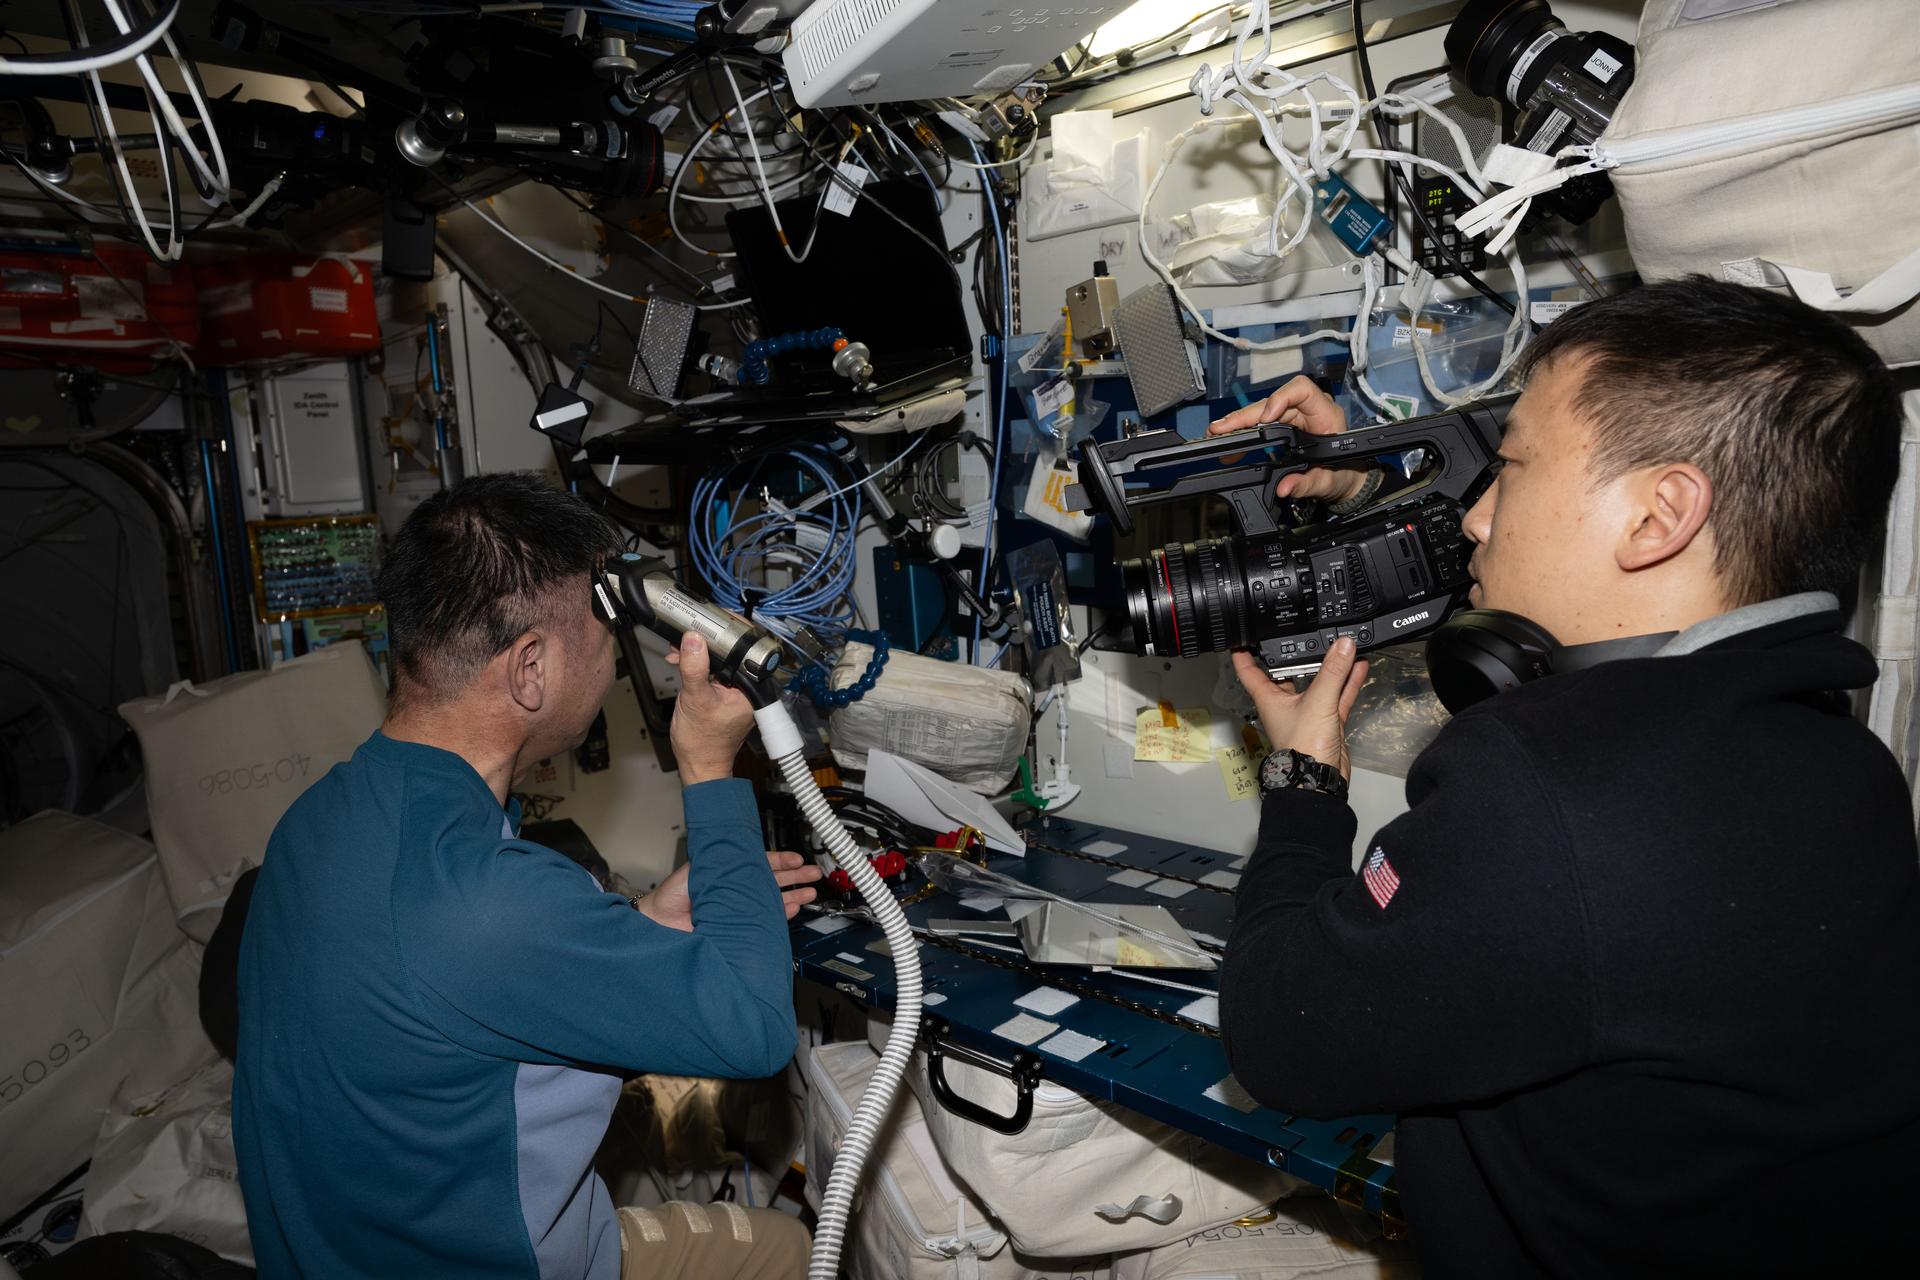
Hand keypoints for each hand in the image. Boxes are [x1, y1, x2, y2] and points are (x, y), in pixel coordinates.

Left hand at [636, 851, 823, 931]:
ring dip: (793, 895)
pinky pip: (766, 919)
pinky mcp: (740, 926)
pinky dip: (781, 914)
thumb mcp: (702, 870)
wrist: (662, 923)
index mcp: (730, 871)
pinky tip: (792, 909)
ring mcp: (739, 908)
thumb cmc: (673, 895)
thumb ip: (725, 863)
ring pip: (773, 900)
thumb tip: (746, 853)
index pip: (762, 863)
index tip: (798, 859)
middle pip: (773, 880)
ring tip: (810, 892)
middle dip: (796, 876)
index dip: (781, 861)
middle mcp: (737, 889)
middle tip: (814, 874)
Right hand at [666, 633, 753, 784]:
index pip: (749, 645)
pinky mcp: (723, 690)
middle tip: (693, 628)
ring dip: (700, 649)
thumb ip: (695, 668)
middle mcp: (748, 685)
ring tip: (680, 647)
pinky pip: (713, 667)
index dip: (732, 627)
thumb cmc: (703, 742)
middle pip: (734, 648)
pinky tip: (680, 658)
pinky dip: (697, 661)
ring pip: (721, 656)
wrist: (698, 764)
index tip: (713, 617)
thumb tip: (694, 639)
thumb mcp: (696, 699)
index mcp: (752, 687)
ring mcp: (736, 687)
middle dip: (710, 637)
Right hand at [1207, 375, 1369, 503]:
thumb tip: (1285, 488)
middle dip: (1245, 415)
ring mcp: (1295, 416)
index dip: (1281, 398)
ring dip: (1239, 422)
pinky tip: (1229, 439)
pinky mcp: (1284, 426)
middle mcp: (1308, 410)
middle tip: (1222, 428)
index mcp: (1325, 415)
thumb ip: (1308, 484)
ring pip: (1262, 411)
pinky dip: (1244, 431)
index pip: (1302, 390)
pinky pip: (1261, 423)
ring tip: (1218, 433)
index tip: (1266, 417)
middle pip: (1272, 402)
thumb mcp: (1329, 482)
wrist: (1345, 478)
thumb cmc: (1344, 473)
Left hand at [1233, 636, 1369, 779]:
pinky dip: (1347, 682)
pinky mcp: (1326, 722)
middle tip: (1304, 634)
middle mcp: (1285, 704)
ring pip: (1318, 683)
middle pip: (1288, 674)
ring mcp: (1307, 713)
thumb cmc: (1302, 747)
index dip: (1244, 655)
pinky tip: (1358, 666)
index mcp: (1269, 699)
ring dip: (1330, 667)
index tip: (1244, 639)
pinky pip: (1337, 696)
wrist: (1318, 779)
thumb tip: (1343, 645)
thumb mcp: (1318, 702)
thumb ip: (1333, 672)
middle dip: (1297, 655)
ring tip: (1341, 645)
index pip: (1250, 671)